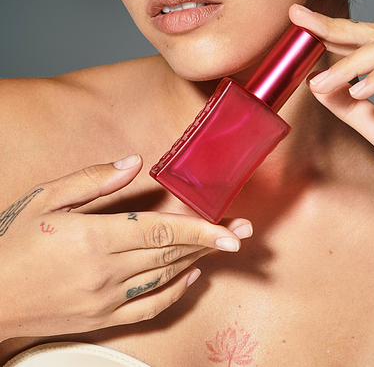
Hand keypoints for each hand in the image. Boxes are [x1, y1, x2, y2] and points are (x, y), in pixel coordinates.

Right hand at [0, 155, 251, 339]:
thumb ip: (92, 180)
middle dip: (211, 241)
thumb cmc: (10, 244)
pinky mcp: (102, 319)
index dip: (200, 230)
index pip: (160, 231)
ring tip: (225, 246)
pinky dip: (175, 292)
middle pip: (170, 254)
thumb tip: (132, 162)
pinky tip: (191, 276)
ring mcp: (106, 299)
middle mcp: (106, 272)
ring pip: (165, 277)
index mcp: (93, 238)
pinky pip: (149, 307)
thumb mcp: (44, 199)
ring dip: (199, 260)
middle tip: (242, 230)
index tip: (230, 229)